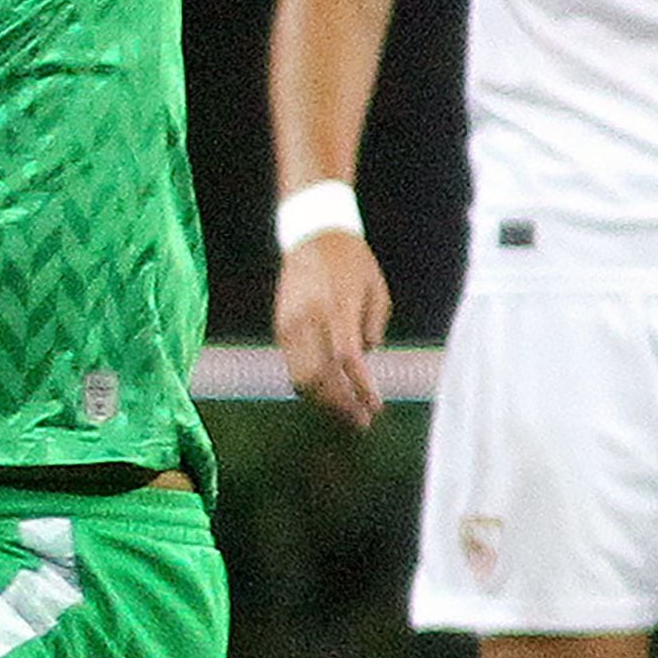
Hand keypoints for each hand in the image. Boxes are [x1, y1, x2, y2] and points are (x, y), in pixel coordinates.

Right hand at [272, 228, 392, 428]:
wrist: (312, 235)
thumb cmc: (352, 262)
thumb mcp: (377, 290)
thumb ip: (374, 326)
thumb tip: (365, 359)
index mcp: (336, 308)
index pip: (347, 360)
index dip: (360, 388)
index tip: (375, 408)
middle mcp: (309, 319)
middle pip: (319, 377)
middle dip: (340, 405)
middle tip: (361, 421)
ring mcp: (290, 325)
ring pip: (301, 378)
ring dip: (324, 402)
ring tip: (345, 413)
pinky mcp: (281, 327)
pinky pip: (293, 366)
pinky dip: (311, 385)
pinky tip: (328, 393)